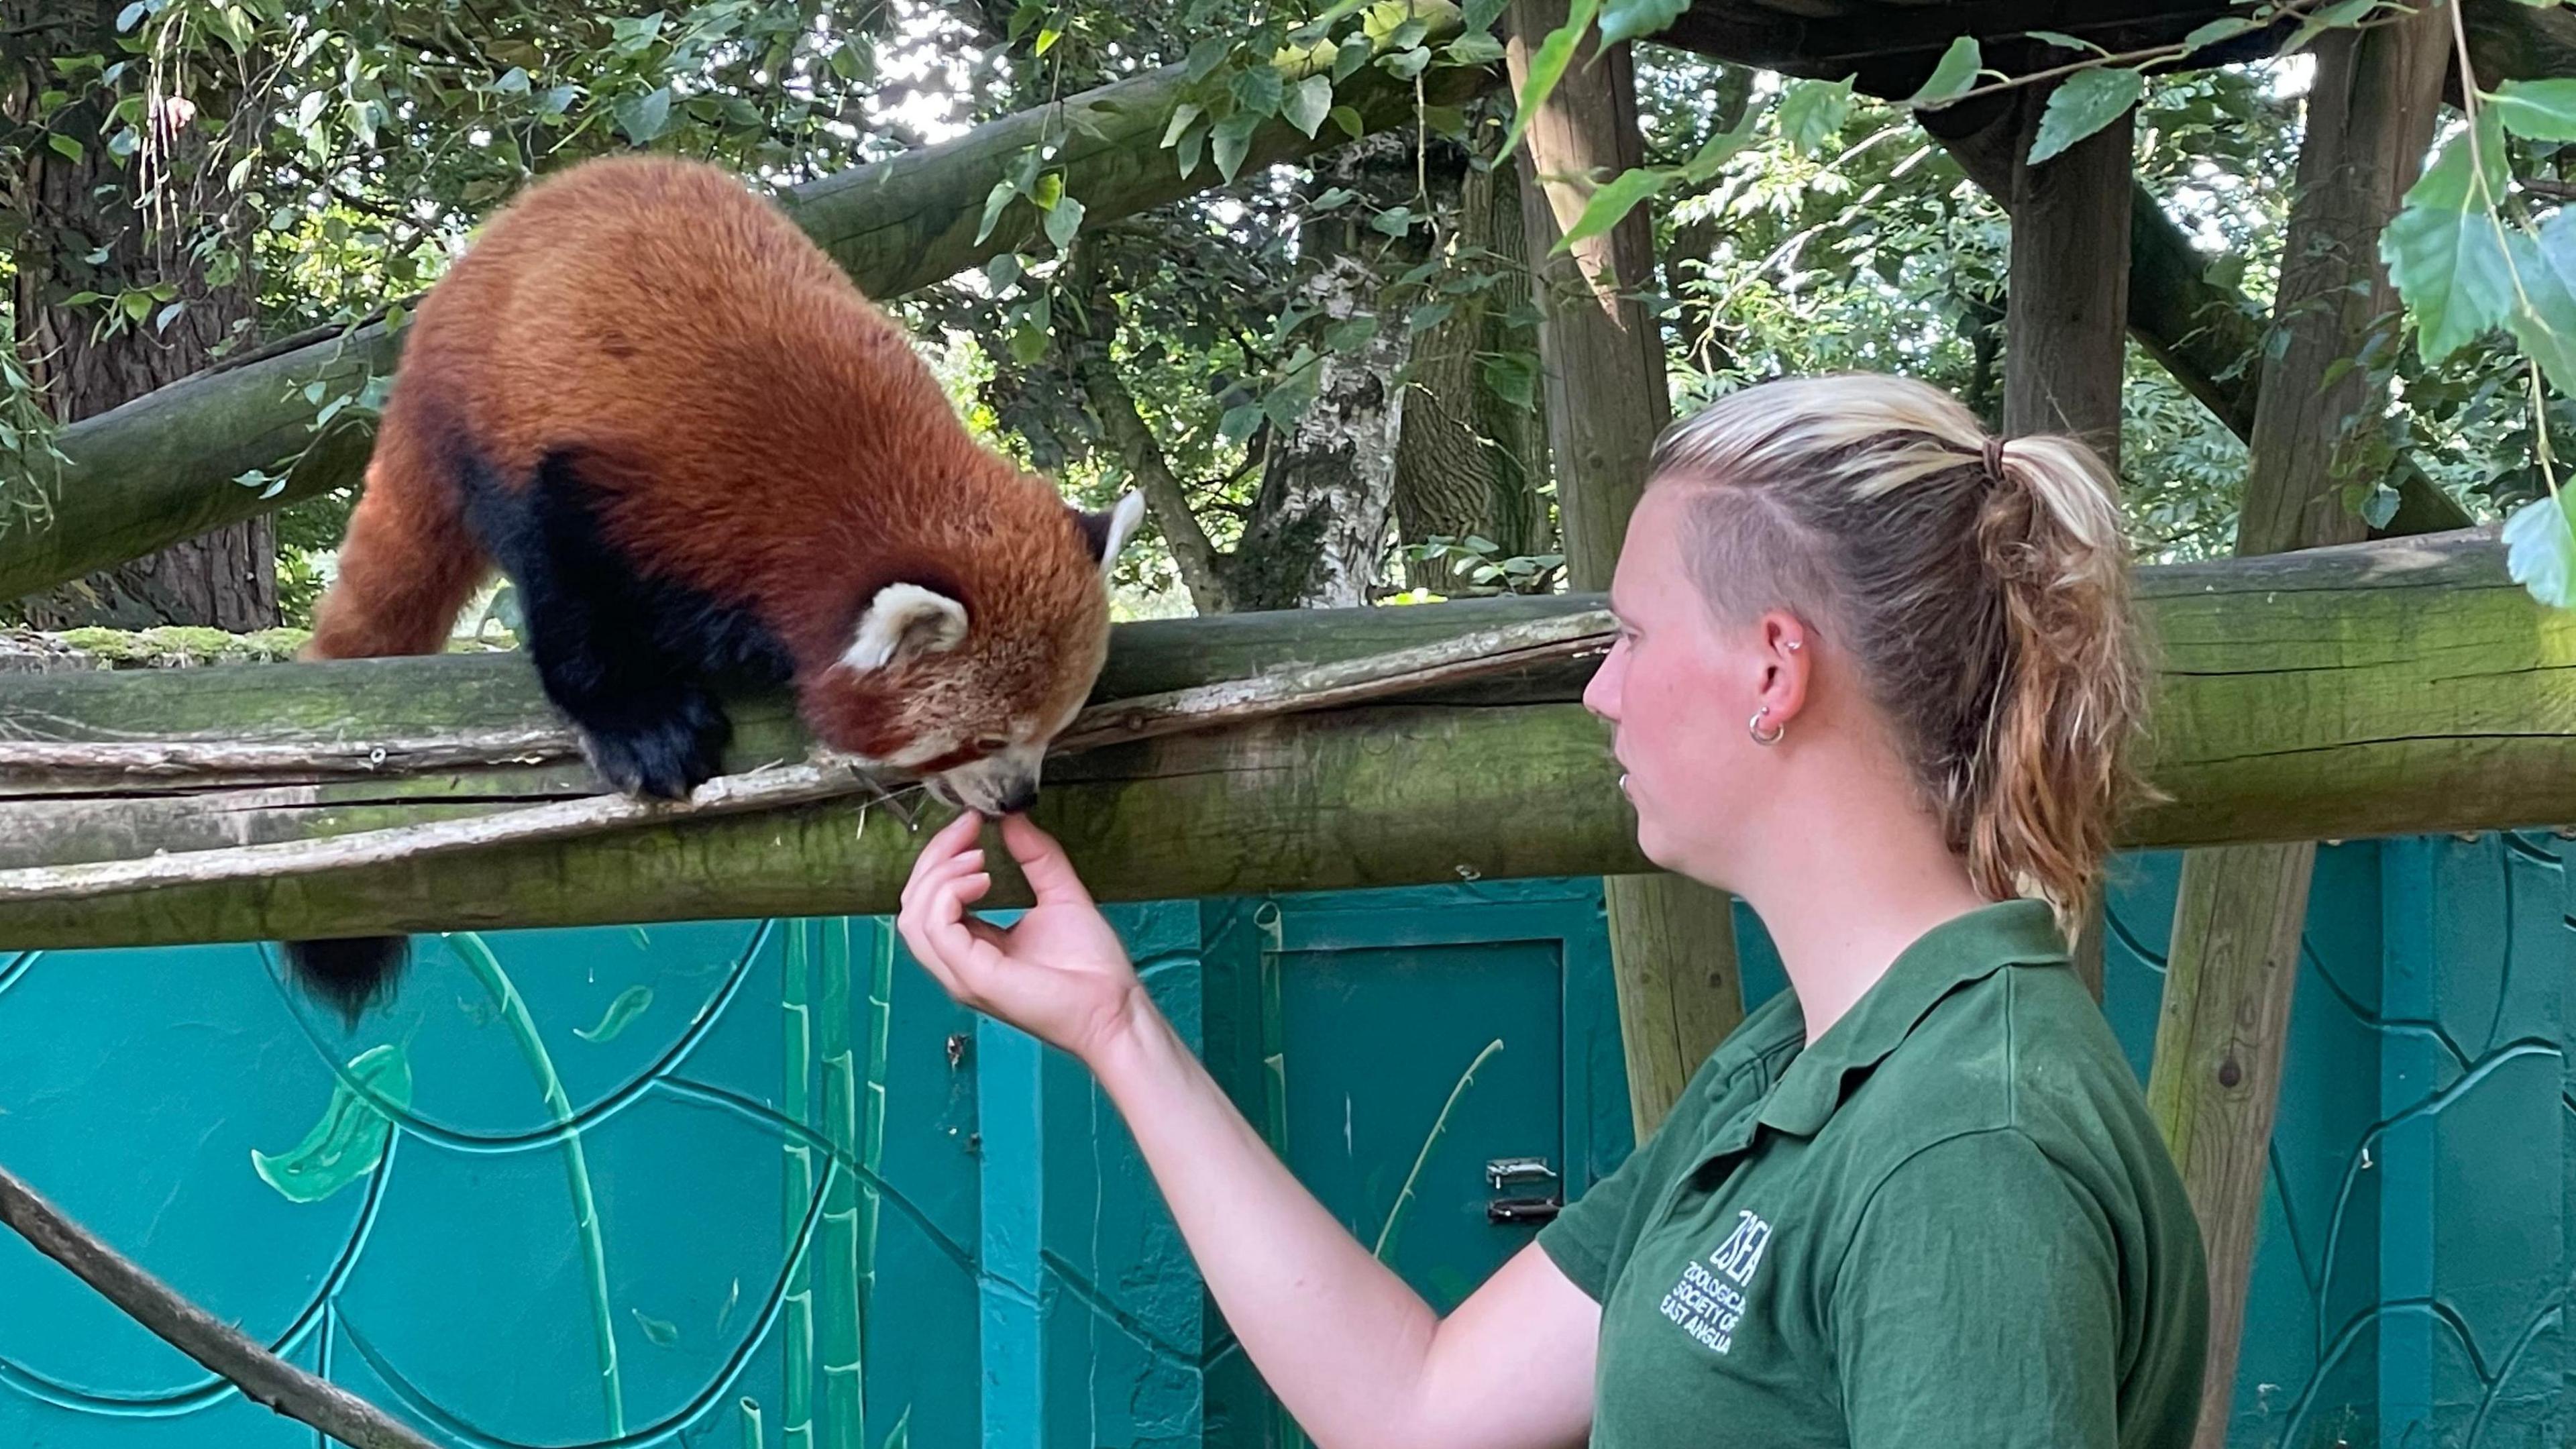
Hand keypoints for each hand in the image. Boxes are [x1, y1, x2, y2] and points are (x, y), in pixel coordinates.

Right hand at [895, 811, 1148, 1066]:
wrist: (1116, 1007)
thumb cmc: (1093, 968)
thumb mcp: (1061, 895)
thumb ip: (1036, 857)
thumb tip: (1014, 819)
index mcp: (973, 946)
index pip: (930, 898)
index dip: (943, 855)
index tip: (972, 821)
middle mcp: (959, 963)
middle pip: (913, 903)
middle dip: (935, 856)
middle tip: (968, 827)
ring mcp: (962, 974)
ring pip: (914, 916)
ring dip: (940, 874)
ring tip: (978, 856)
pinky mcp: (974, 978)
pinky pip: (936, 930)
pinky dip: (949, 894)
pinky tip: (981, 879)